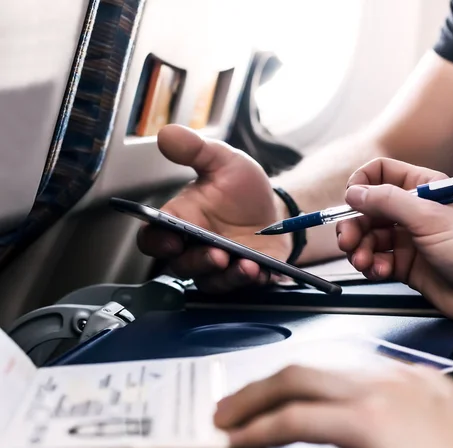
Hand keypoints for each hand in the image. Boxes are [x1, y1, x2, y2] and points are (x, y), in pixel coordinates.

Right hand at [137, 125, 291, 291]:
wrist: (276, 209)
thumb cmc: (242, 190)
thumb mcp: (224, 162)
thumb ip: (196, 151)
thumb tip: (166, 133)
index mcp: (182, 222)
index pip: (154, 238)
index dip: (157, 243)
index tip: (171, 240)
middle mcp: (195, 249)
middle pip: (181, 266)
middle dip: (197, 262)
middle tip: (216, 254)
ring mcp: (219, 268)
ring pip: (211, 282)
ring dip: (226, 276)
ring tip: (244, 264)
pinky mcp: (245, 277)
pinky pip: (242, 287)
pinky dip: (251, 281)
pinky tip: (261, 270)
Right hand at [338, 158, 452, 320]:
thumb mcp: (428, 217)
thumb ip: (388, 201)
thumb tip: (354, 192)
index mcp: (422, 189)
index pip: (381, 173)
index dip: (362, 184)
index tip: (350, 201)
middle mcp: (412, 211)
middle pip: (367, 209)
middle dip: (354, 226)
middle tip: (348, 242)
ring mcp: (407, 239)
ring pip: (368, 237)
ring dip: (360, 249)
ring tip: (364, 262)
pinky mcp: (405, 264)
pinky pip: (377, 260)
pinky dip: (373, 266)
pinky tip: (381, 272)